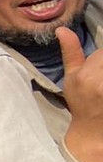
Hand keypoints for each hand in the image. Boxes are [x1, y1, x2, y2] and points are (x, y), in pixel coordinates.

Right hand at [59, 26, 102, 161]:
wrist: (93, 132)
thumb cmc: (81, 103)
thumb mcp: (71, 77)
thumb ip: (70, 52)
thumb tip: (62, 29)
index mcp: (86, 76)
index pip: (102, 53)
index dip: (100, 60)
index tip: (96, 71)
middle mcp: (100, 82)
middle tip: (98, 80)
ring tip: (100, 87)